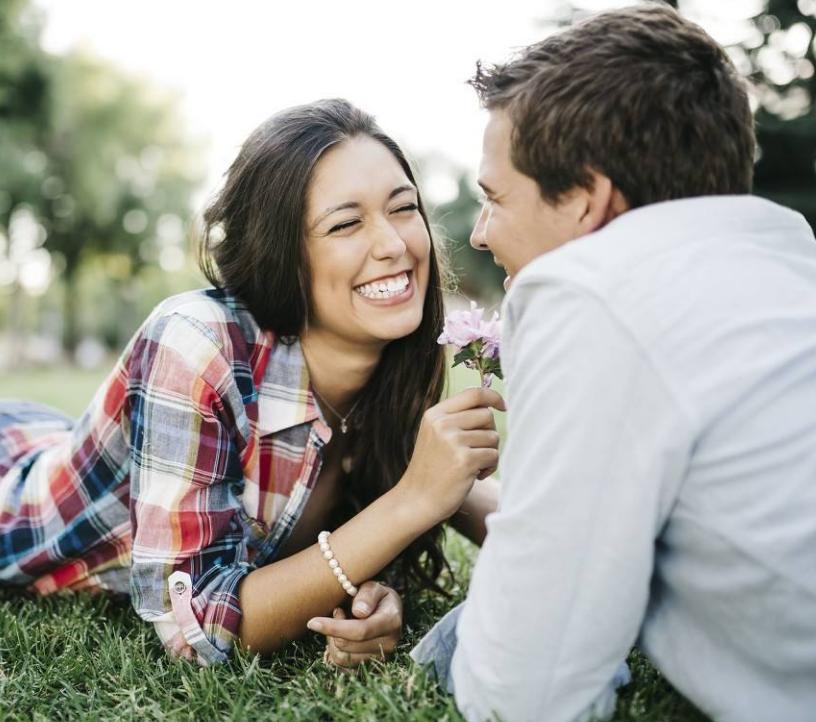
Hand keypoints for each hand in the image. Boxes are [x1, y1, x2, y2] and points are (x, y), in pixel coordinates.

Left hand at [307, 581, 402, 667]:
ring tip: (340, 622)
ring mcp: (380, 657)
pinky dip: (335, 649)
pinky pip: (342, 664)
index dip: (334, 627)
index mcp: (391, 621)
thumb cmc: (376, 595)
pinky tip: (340, 635)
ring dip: (333, 639)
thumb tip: (359, 612)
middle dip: (334, 628)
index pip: (360, 630)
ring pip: (342, 657)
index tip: (312, 622)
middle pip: (347, 645)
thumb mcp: (373, 587)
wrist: (386, 610)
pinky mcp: (369, 665)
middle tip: (337, 611)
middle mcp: (389, 643)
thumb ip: (367, 595)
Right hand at [400, 387, 504, 524]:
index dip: (493, 397)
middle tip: (478, 450)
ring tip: (474, 466)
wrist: (417, 500)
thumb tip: (491, 405)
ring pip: (492, 437)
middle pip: (486, 415)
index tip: (503, 406)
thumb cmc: (432, 468)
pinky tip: (476, 476)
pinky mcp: (465, 460)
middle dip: (489, 432)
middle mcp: (442, 424)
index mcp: (435, 414)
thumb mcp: (435, 435)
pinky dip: (490, 467)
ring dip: (489, 453)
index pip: (472, 394)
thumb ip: (457, 418)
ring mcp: (453, 442)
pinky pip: (493, 455)